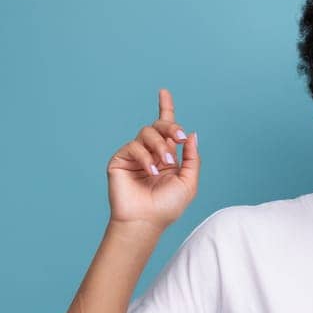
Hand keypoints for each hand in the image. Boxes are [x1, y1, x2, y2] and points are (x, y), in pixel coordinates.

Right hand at [106, 88, 199, 227]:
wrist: (146, 221)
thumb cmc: (167, 206)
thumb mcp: (188, 182)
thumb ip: (191, 158)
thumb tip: (191, 134)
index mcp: (166, 157)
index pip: (166, 129)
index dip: (165, 108)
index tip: (163, 91)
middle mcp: (150, 153)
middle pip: (158, 126)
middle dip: (170, 127)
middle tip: (178, 138)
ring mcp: (134, 155)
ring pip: (147, 133)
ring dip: (160, 146)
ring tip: (165, 164)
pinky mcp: (120, 160)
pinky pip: (134, 146)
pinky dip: (146, 157)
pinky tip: (151, 172)